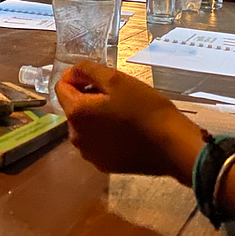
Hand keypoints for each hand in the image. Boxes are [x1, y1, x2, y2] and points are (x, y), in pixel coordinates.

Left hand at [54, 62, 203, 184]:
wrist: (173, 146)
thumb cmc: (145, 109)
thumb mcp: (117, 79)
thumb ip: (88, 70)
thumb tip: (71, 72)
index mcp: (77, 114)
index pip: (61, 87)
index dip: (76, 77)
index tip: (98, 77)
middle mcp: (76, 137)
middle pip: (73, 107)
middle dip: (88, 96)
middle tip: (116, 93)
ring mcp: (89, 154)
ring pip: (85, 125)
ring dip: (96, 115)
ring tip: (122, 111)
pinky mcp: (104, 165)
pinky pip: (96, 142)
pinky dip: (104, 133)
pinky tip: (126, 130)